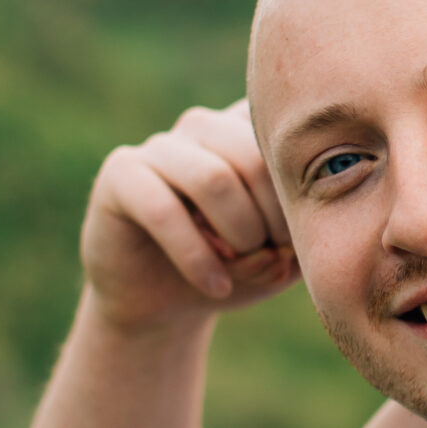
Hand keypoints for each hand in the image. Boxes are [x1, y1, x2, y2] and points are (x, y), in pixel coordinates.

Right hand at [80, 99, 297, 335]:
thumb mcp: (278, 261)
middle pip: (252, 155)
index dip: (302, 190)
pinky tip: (216, 287)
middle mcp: (204, 125)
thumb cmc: (232, 270)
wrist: (163, 302)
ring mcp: (160, 146)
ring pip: (212, 179)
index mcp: (247, 129)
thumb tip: (281, 249)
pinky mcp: (120, 174)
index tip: (306, 235)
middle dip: (274, 215)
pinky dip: (196, 257)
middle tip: (278, 255)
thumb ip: (294, 244)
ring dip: (239, 233)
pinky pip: (163, 210)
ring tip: (246, 266)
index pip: (286, 135)